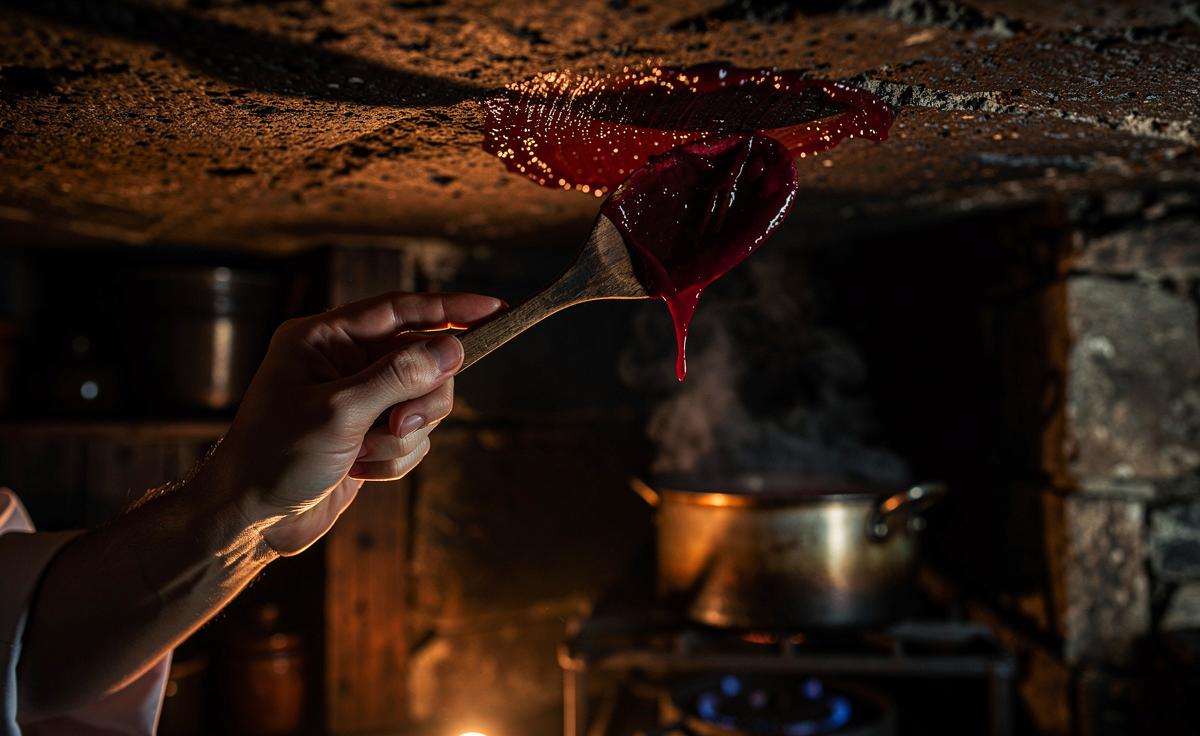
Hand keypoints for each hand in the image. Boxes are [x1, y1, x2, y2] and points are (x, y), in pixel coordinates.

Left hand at [205, 291, 502, 554]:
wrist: (250, 521)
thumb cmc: (275, 458)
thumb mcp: (340, 412)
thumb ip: (399, 376)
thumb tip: (452, 347)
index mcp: (324, 338)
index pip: (401, 309)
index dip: (451, 308)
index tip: (497, 308)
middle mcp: (344, 362)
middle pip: (423, 360)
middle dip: (419, 399)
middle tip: (398, 426)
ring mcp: (359, 399)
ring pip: (423, 403)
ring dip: (403, 437)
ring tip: (365, 454)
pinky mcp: (368, 433)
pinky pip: (413, 438)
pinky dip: (394, 459)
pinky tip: (360, 471)